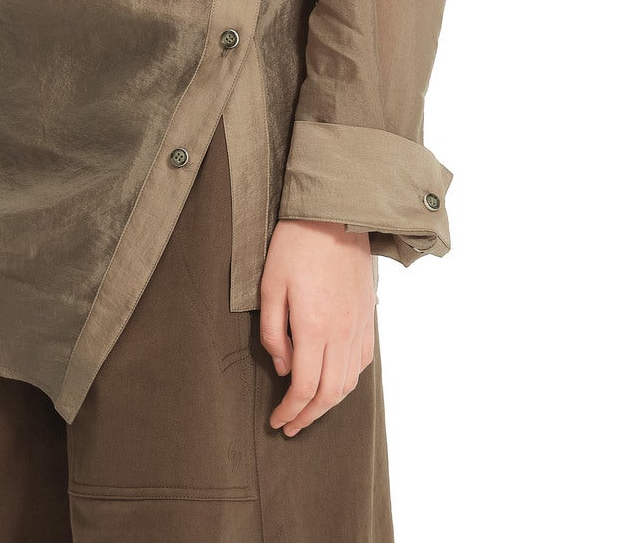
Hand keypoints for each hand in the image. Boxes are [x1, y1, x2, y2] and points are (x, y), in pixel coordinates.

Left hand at [259, 219, 378, 436]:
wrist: (335, 213)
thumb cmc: (295, 245)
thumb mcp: (270, 285)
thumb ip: (274, 332)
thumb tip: (284, 367)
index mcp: (314, 327)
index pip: (305, 387)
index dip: (290, 411)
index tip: (277, 421)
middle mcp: (342, 332)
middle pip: (331, 393)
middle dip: (310, 416)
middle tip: (291, 426)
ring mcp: (359, 324)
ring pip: (350, 380)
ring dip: (330, 403)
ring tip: (311, 410)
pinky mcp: (368, 314)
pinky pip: (364, 359)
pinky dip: (349, 379)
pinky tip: (336, 379)